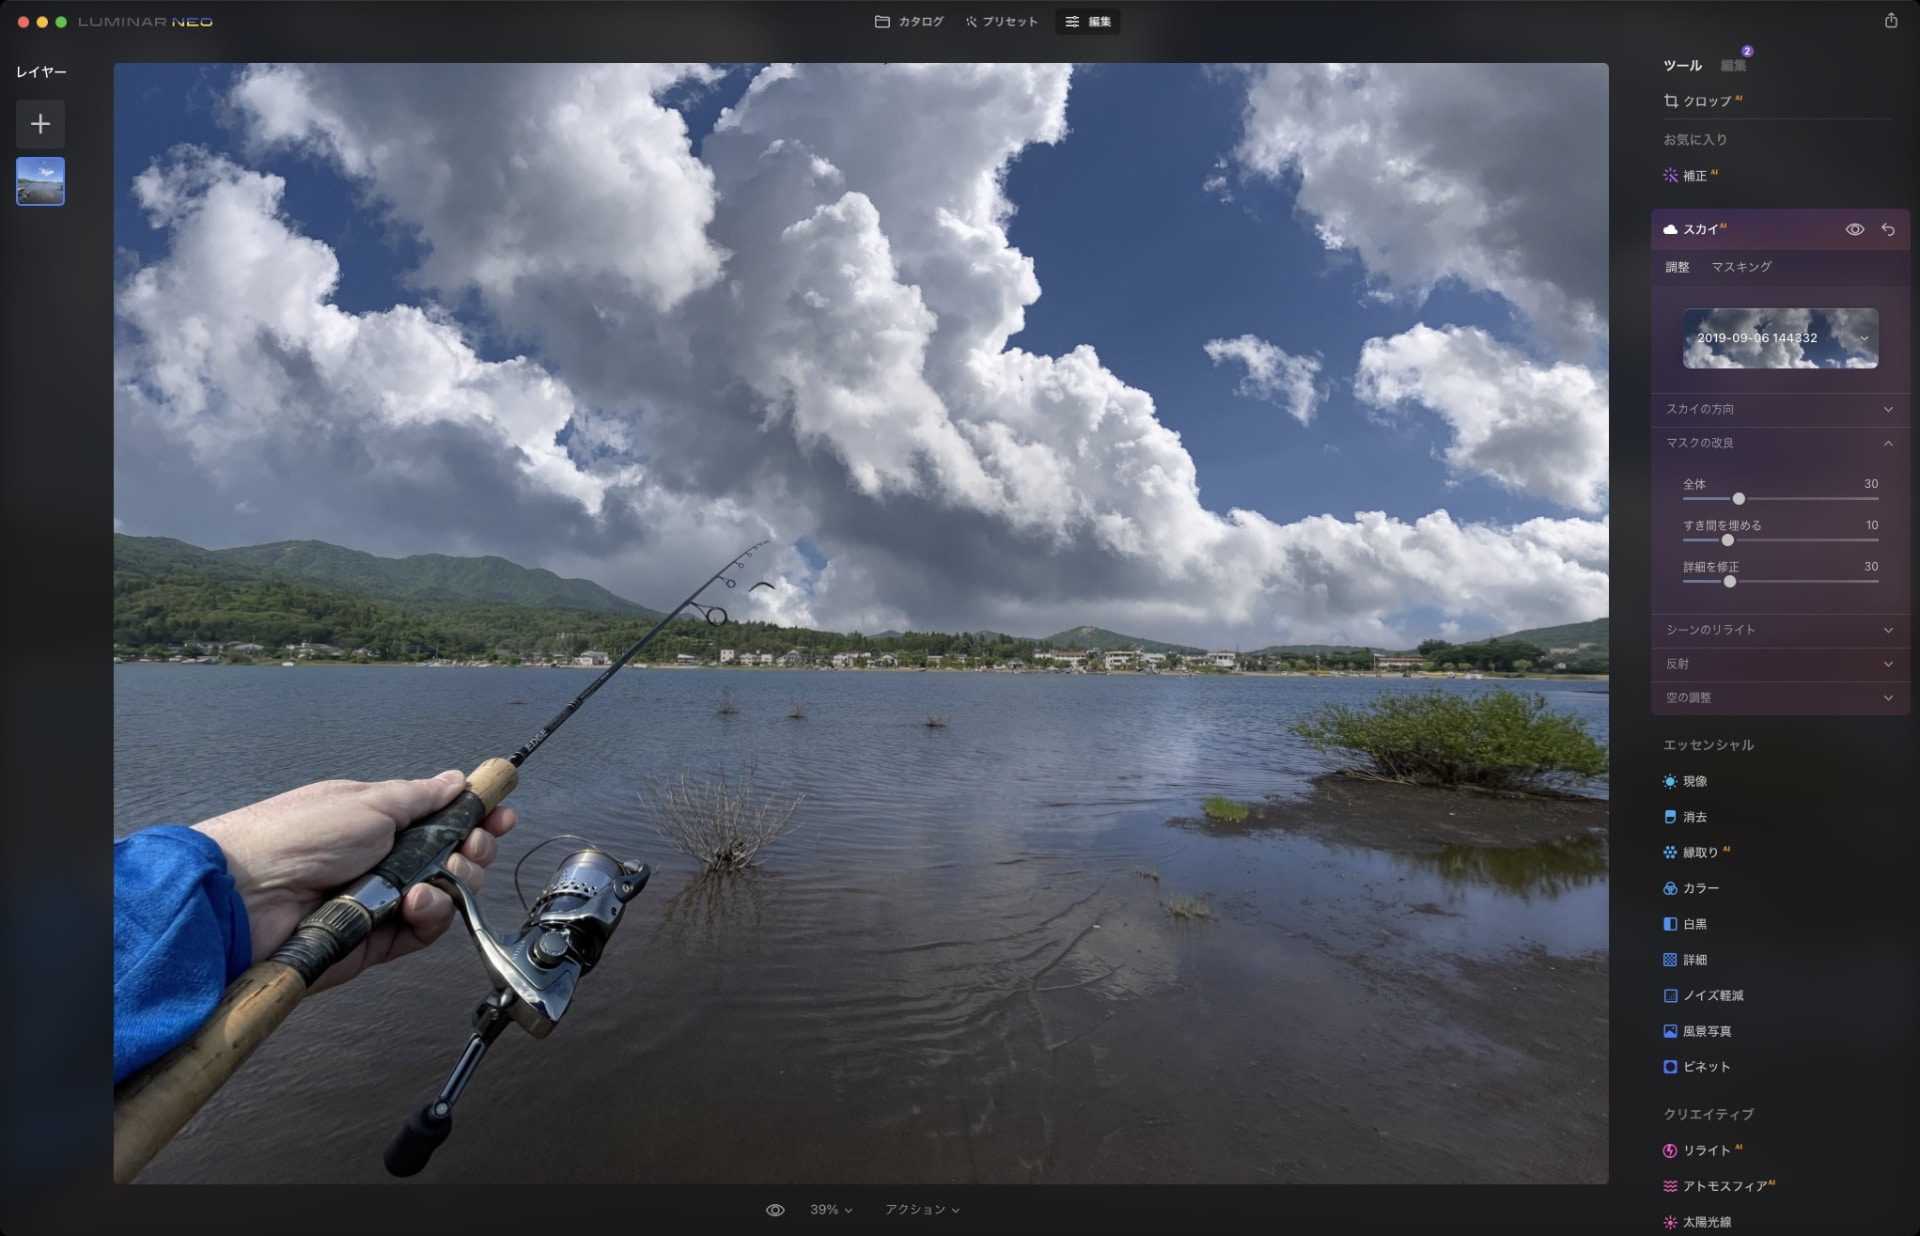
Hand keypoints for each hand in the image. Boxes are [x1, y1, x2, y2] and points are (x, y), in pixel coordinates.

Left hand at [193, 770, 517, 994]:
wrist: (248, 897)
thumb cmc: (297, 835)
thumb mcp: (368, 801)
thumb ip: (420, 798)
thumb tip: (455, 782)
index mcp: (377, 819)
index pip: (440, 818)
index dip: (475, 817)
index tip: (501, 815)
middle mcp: (382, 859)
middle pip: (452, 857)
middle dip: (473, 850)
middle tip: (474, 846)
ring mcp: (380, 900)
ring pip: (445, 895)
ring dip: (455, 883)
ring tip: (442, 877)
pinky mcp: (376, 941)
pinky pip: (423, 929)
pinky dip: (430, 916)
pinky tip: (417, 903)